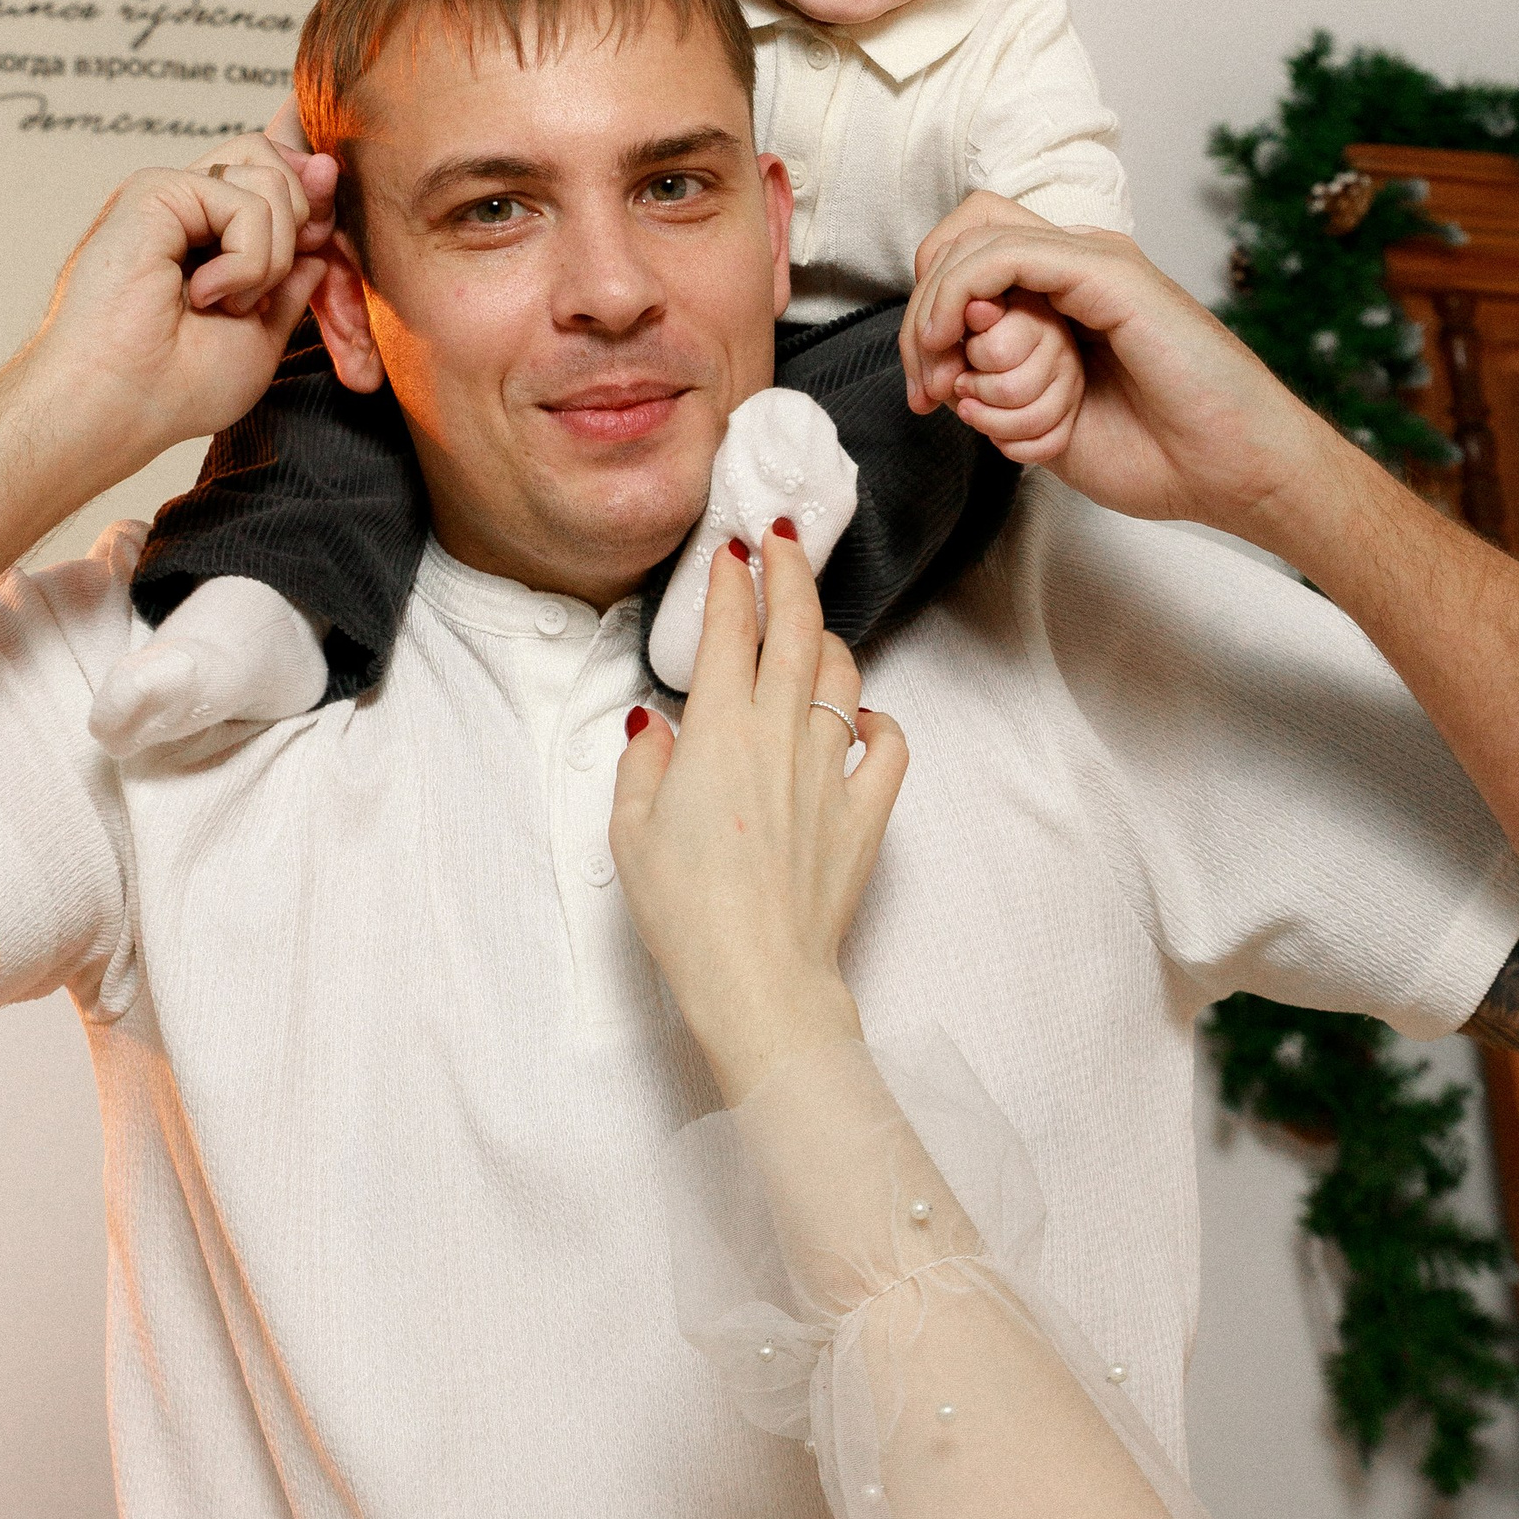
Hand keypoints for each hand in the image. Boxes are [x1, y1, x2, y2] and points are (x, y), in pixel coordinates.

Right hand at [6, 142, 339, 495]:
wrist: (115, 407)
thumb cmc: (175, 388)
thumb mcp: (262, 331)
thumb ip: (292, 276)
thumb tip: (321, 222)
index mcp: (204, 234)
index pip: (274, 179)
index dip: (311, 204)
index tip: (315, 249)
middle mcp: (185, 208)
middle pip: (276, 160)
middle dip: (302, 224)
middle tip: (261, 292)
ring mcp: (169, 195)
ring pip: (271, 175)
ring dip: (272, 255)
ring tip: (226, 302)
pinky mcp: (153, 191)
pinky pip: (247, 202)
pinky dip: (249, 262)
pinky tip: (204, 295)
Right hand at [612, 526, 907, 1101]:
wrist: (758, 979)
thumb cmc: (686, 913)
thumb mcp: (630, 832)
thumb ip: (641, 764)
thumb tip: (652, 725)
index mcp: (718, 733)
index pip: (729, 631)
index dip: (731, 582)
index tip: (729, 551)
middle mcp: (781, 737)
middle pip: (796, 629)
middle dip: (790, 571)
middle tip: (781, 539)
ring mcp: (831, 772)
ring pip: (842, 676)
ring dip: (825, 640)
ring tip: (807, 628)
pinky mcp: (866, 814)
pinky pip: (889, 747)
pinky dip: (879, 720)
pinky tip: (862, 717)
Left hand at [901, 211, 1354, 549]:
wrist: (1235, 472)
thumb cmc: (1160, 454)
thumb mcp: (1048, 424)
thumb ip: (998, 390)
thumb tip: (947, 373)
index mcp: (1065, 295)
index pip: (965, 259)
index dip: (926, 315)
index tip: (927, 395)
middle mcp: (1077, 266)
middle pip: (959, 244)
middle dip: (922, 319)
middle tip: (928, 391)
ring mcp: (1093, 263)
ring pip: (973, 249)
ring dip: (940, 320)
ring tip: (952, 386)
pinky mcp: (1106, 273)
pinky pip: (1003, 257)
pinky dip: (961, 297)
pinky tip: (960, 347)